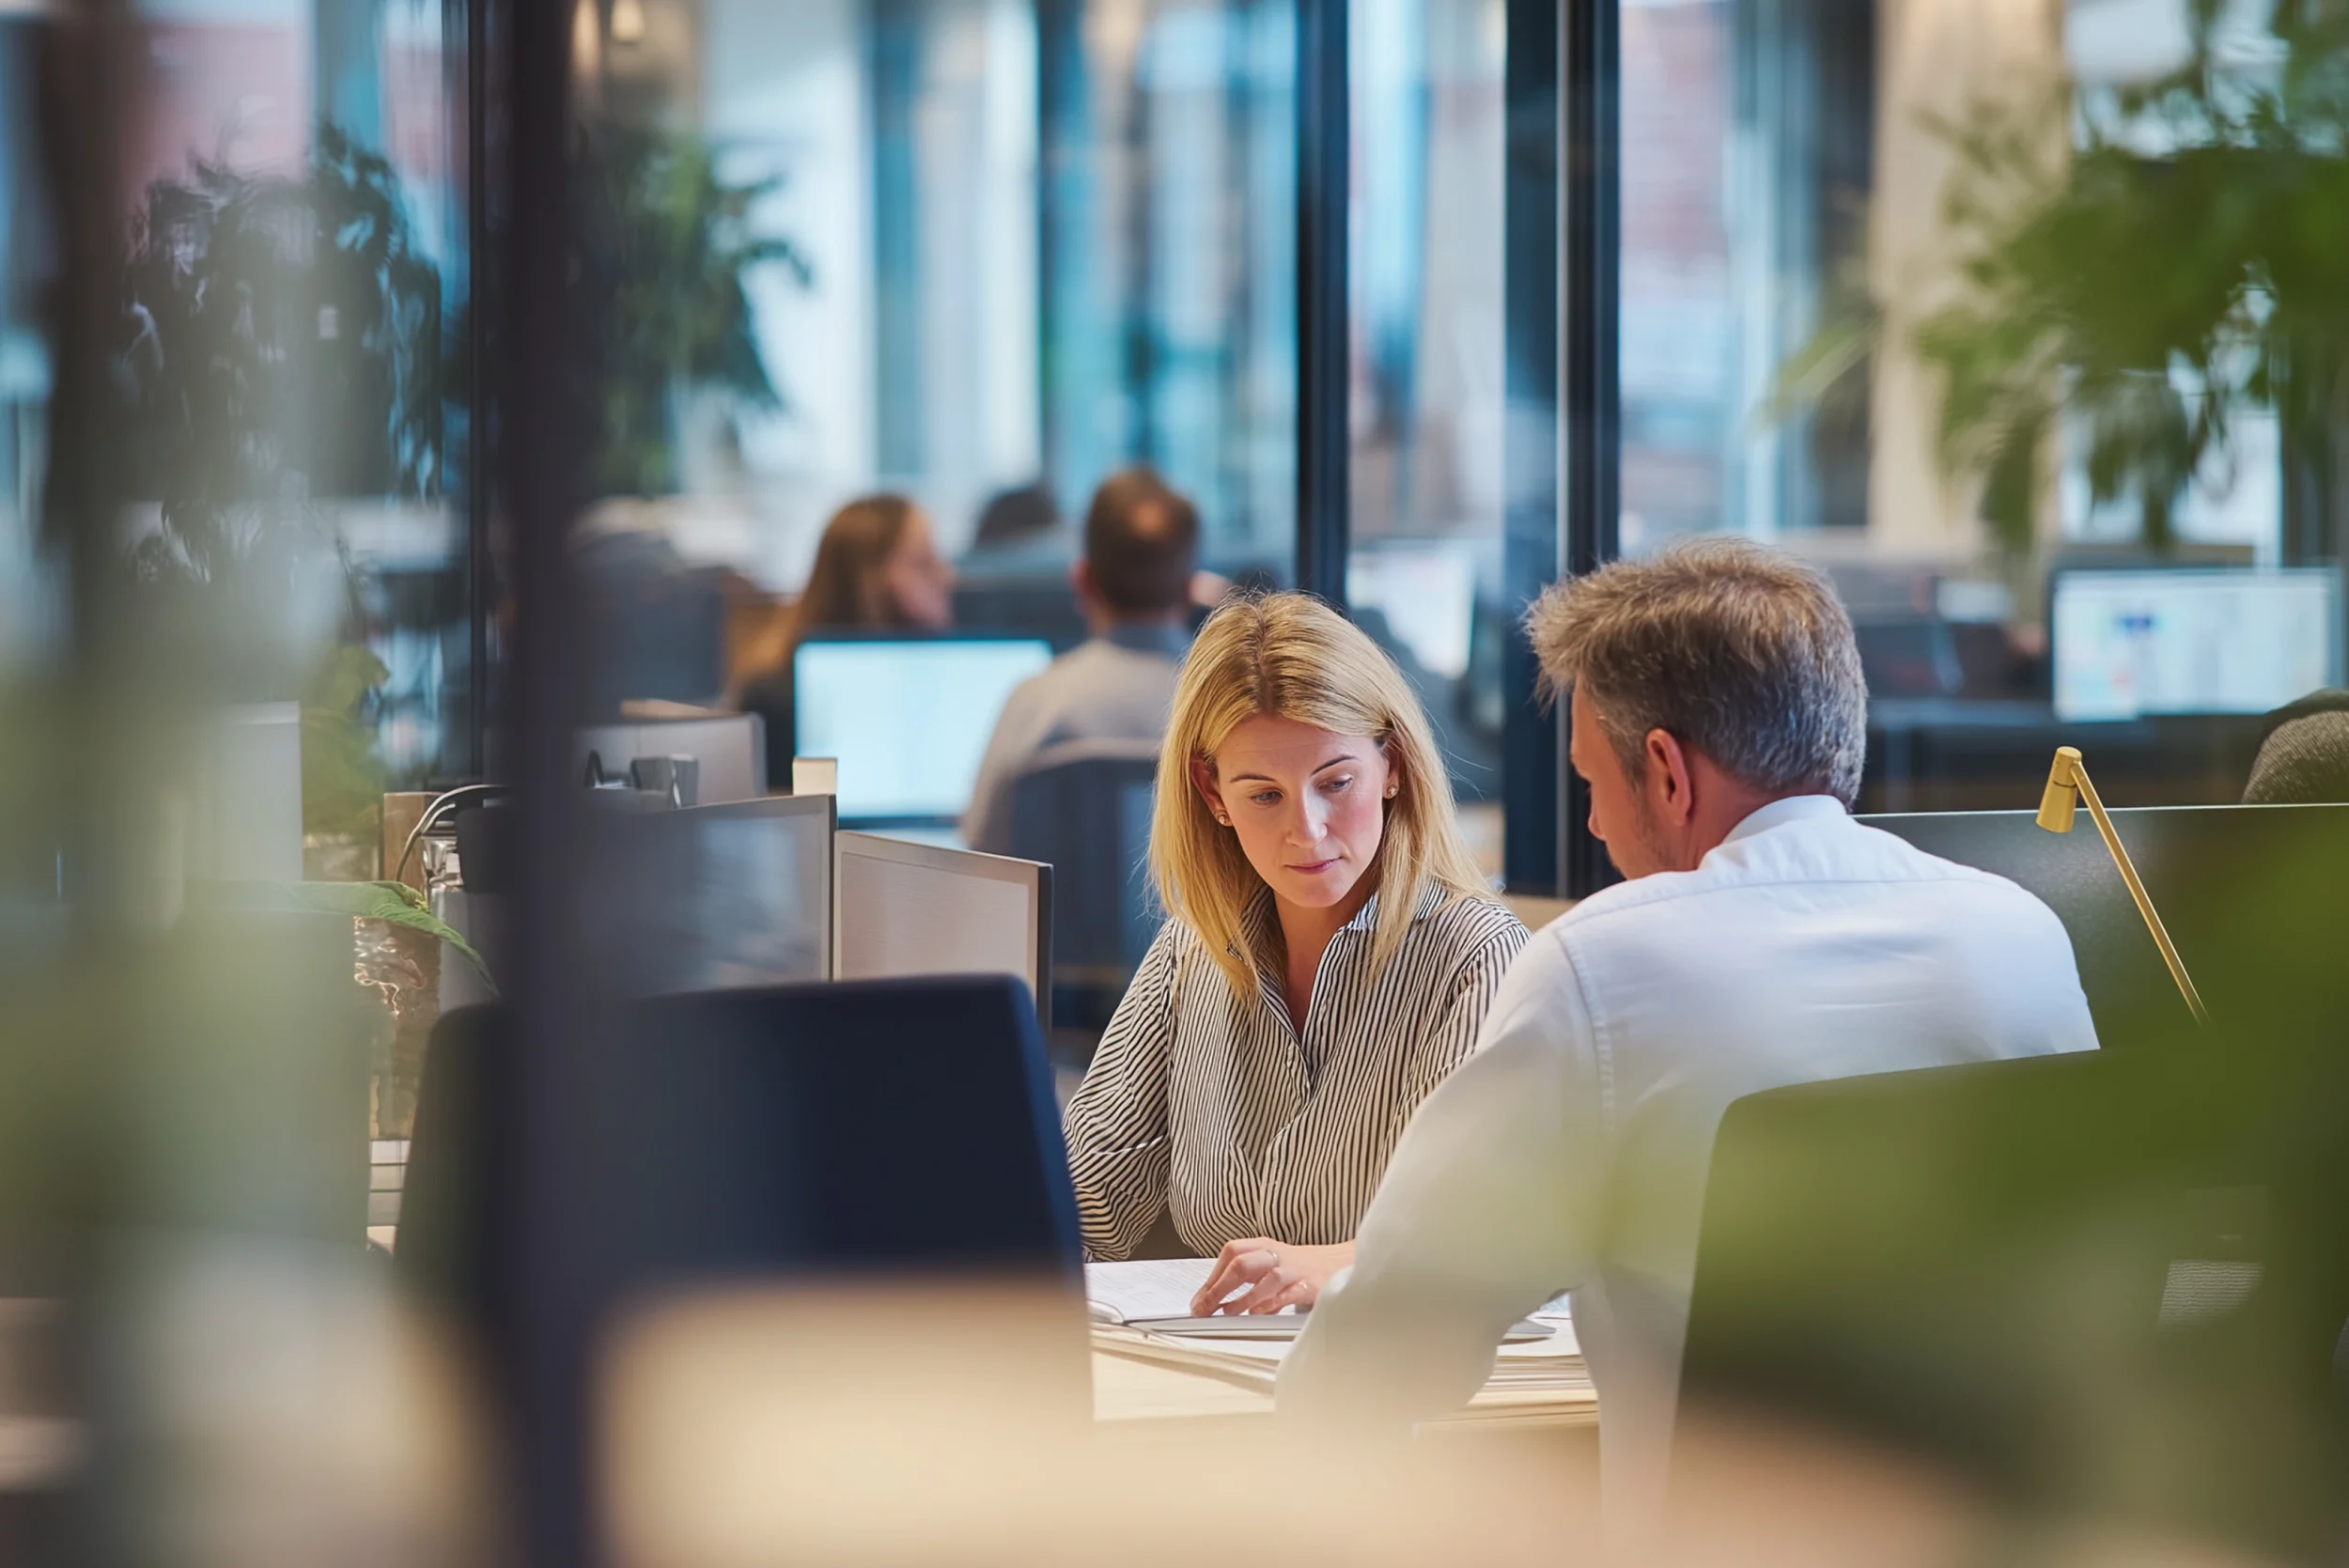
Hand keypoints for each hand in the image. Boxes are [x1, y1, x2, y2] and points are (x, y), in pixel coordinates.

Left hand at [1190, 1238, 1354, 1315]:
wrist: (1338, 1263)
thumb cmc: (1298, 1267)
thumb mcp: (1268, 1265)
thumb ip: (1244, 1281)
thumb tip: (1212, 1301)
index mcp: (1262, 1246)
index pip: (1230, 1255)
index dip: (1212, 1278)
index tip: (1198, 1301)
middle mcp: (1275, 1254)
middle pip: (1241, 1263)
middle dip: (1218, 1287)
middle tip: (1204, 1308)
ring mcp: (1293, 1269)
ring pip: (1265, 1278)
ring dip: (1243, 1298)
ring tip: (1228, 1312)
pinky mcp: (1310, 1284)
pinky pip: (1288, 1294)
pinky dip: (1271, 1304)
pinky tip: (1258, 1314)